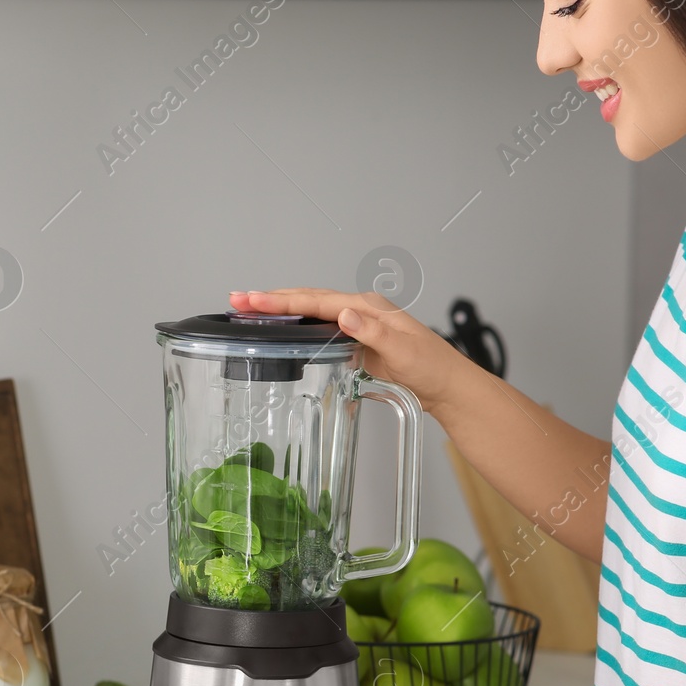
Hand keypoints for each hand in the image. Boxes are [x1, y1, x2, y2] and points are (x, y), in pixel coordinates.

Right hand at [229, 289, 469, 413]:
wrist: (449, 387)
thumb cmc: (433, 369)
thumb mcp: (405, 352)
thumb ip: (373, 332)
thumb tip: (345, 314)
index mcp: (369, 307)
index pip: (317, 301)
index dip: (282, 301)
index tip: (253, 300)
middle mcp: (361, 310)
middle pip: (308, 299)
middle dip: (271, 299)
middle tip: (236, 299)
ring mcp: (358, 324)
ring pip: (311, 310)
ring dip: (280, 309)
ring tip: (247, 308)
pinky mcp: (356, 341)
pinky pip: (319, 327)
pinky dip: (295, 324)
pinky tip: (281, 329)